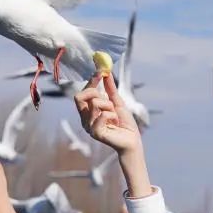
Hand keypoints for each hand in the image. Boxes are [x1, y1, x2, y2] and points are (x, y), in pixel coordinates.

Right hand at [74, 74, 150, 197]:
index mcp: (88, 112)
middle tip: (108, 100)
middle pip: (80, 96)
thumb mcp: (117, 102)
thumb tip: (106, 73)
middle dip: (95, 92)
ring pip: (95, 103)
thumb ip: (110, 89)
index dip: (90, 82)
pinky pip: (102, 114)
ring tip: (115, 116)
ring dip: (109, 106)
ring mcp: (88, 126)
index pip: (82, 93)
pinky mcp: (95, 133)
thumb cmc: (124, 124)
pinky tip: (115, 122)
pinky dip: (112, 115)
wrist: (132, 140)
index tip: (101, 72)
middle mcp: (85, 119)